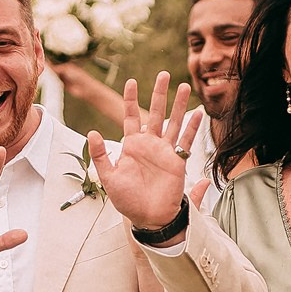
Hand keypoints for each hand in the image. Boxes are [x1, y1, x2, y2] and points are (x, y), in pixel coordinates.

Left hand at [86, 74, 199, 230]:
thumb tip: (92, 132)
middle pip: (155, 112)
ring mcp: (164, 151)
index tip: (131, 81)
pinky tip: (199, 114)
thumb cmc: (127, 199)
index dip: (130, 99)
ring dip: (179, 105)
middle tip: (163, 74)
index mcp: (131, 145)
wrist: (147, 217)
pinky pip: (186, 141)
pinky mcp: (177, 161)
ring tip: (184, 87)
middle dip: (159, 94)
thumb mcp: (108, 177)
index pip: (131, 116)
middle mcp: (149, 144)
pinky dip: (193, 128)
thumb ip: (100, 155)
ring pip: (173, 122)